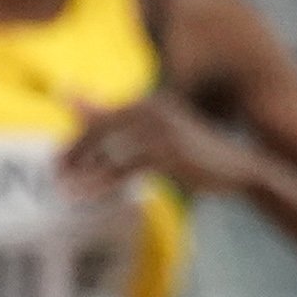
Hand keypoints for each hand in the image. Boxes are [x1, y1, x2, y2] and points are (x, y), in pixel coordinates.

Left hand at [62, 93, 260, 200]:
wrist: (241, 169)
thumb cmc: (198, 155)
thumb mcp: (163, 138)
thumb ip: (138, 130)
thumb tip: (105, 123)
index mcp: (151, 102)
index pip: (104, 115)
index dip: (78, 137)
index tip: (57, 158)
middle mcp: (155, 108)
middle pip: (101, 127)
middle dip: (75, 150)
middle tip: (56, 172)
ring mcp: (162, 129)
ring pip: (111, 147)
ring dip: (84, 168)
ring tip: (66, 186)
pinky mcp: (168, 151)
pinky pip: (126, 166)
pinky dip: (103, 181)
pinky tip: (87, 194)